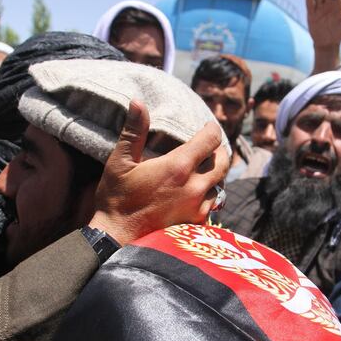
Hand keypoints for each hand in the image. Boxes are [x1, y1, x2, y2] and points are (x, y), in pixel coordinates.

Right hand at [89, 100, 228, 244]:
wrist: (117, 239)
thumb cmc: (117, 198)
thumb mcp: (120, 162)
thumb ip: (134, 131)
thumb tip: (138, 102)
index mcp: (179, 167)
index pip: (210, 140)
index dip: (211, 129)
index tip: (207, 126)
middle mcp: (195, 187)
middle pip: (223, 162)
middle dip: (218, 150)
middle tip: (210, 146)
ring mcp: (198, 207)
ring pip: (219, 184)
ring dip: (214, 175)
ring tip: (203, 169)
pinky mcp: (196, 224)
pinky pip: (212, 204)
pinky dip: (208, 195)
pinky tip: (197, 193)